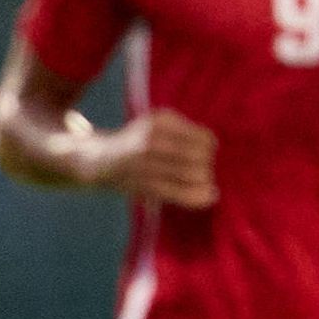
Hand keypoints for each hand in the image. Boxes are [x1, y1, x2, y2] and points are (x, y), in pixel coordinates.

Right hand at [103, 108, 217, 208]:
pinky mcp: (146, 186)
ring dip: (204, 180)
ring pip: (193, 175)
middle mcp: (153, 141)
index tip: (206, 152)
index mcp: (160, 122)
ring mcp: (148, 165)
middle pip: (200, 157)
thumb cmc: (139, 140)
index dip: (210, 147)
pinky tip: (210, 196)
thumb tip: (216, 149)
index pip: (203, 138)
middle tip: (204, 168)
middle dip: (207, 165)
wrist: (101, 159)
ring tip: (204, 181)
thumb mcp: (158, 123)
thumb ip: (185, 131)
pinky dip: (199, 196)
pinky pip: (180, 193)